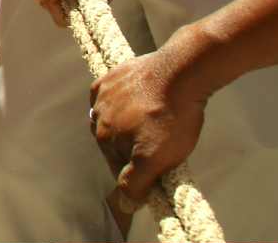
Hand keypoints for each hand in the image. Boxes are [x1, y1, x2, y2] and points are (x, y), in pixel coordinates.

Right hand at [90, 34, 209, 216]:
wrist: (180, 72)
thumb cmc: (172, 117)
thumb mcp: (157, 160)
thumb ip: (135, 184)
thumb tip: (123, 205)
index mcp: (103, 137)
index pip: (117, 165)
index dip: (137, 170)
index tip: (156, 164)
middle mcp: (97, 115)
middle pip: (113, 141)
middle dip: (131, 146)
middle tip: (158, 141)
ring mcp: (104, 93)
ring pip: (112, 117)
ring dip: (127, 122)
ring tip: (153, 119)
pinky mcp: (113, 75)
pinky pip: (112, 94)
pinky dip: (122, 100)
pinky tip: (138, 100)